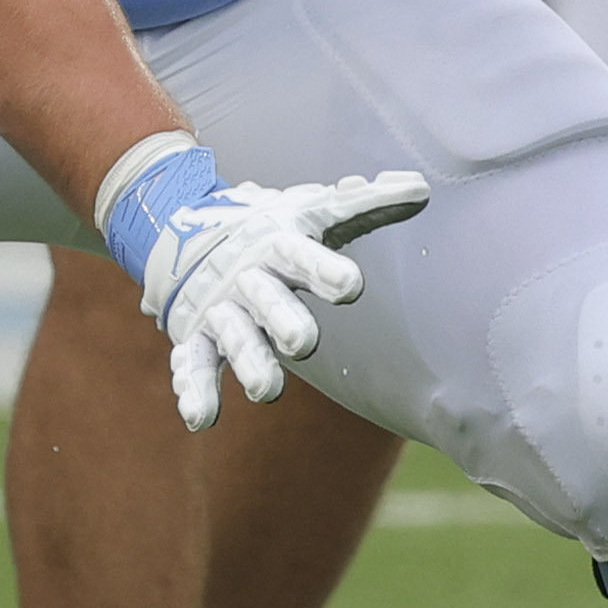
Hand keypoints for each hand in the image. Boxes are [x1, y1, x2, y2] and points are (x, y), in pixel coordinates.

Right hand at [96, 135, 430, 430]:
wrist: (184, 231)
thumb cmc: (272, 230)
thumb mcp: (313, 211)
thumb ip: (365, 206)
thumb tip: (422, 188)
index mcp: (278, 246)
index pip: (301, 255)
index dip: (324, 269)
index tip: (349, 286)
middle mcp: (248, 278)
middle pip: (267, 300)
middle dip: (283, 320)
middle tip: (303, 343)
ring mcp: (219, 309)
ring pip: (233, 337)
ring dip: (249, 362)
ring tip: (265, 391)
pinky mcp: (194, 337)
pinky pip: (191, 365)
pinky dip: (193, 391)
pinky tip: (200, 420)